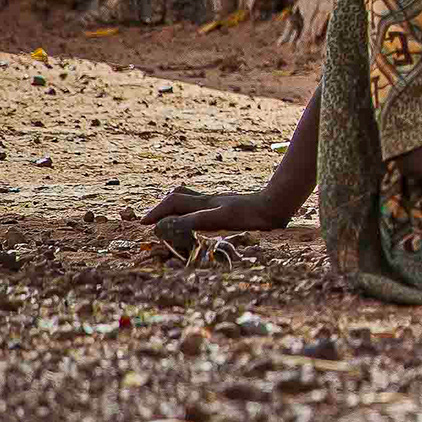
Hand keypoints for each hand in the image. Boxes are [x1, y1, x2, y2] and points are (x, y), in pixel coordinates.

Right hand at [140, 184, 289, 241]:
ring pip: (190, 198)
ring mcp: (219, 202)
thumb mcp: (221, 218)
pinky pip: (202, 203)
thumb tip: (166, 224)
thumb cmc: (252, 214)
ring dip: (174, 205)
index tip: (143, 224)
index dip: (157, 213)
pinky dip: (190, 208)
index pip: (173, 203)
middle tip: (149, 220)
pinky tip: (194, 216)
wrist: (278, 203)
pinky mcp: (228, 205)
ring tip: (165, 216)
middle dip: (161, 208)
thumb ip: (194, 220)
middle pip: (179, 197)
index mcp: (205, 204)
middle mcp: (210, 200)